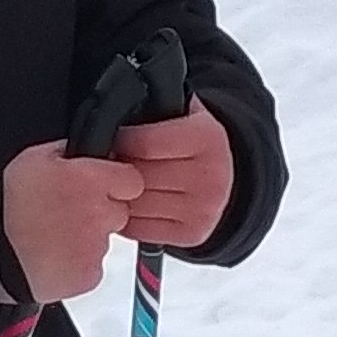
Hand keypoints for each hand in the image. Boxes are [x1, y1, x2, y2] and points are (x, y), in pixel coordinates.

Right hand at [1, 140, 140, 302]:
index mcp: (90, 181)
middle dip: (101, 211)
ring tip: (52, 235)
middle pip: (119, 212)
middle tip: (69, 213)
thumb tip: (90, 148)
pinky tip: (53, 254)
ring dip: (86, 238)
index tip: (104, 186)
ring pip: (104, 241)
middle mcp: (99, 215)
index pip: (132, 181)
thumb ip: (71, 152)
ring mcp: (96, 248)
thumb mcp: (35, 158)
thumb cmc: (6, 204)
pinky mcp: (88, 275)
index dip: (118, 183)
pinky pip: (92, 266)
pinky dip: (78, 263)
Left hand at [114, 103, 235, 250]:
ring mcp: (204, 208)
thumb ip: (156, 105)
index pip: (144, 144)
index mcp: (207, 137)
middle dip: (118, 170)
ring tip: (120, 184)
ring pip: (136, 205)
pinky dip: (127, 218)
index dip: (121, 141)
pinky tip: (130, 203)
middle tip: (110, 164)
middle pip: (139, 177)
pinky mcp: (194, 233)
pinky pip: (140, 229)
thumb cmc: (192, 141)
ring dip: (119, 196)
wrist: (226, 174)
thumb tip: (116, 103)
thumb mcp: (184, 111)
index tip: (115, 141)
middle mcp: (211, 175)